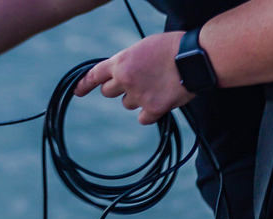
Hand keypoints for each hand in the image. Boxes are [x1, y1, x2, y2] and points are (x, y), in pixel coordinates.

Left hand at [73, 31, 194, 124]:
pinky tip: (162, 101)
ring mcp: (138, 96)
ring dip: (137, 99)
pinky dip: (150, 113)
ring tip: (157, 85)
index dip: (84, 84)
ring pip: (127, 104)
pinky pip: (143, 119)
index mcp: (121, 62)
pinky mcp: (153, 109)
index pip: (94, 74)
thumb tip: (122, 73)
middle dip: (118, 89)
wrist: (194, 58)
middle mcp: (125, 80)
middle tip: (135, 82)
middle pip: (108, 93)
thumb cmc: (172, 48)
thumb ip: (128, 61)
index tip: (77, 92)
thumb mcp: (144, 47)